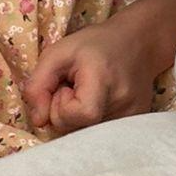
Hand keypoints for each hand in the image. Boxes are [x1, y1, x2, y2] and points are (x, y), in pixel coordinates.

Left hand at [22, 17, 159, 137]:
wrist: (137, 42)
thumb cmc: (94, 44)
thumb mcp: (57, 53)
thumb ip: (38, 86)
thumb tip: (38, 121)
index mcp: (105, 81)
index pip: (80, 115)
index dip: (62, 107)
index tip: (65, 88)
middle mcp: (124, 103)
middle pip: (79, 129)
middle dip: (65, 113)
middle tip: (73, 89)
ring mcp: (133, 116)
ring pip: (87, 134)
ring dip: (77, 118)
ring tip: (86, 93)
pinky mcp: (136, 122)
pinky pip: (100, 134)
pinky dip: (90, 121)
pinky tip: (97, 101)